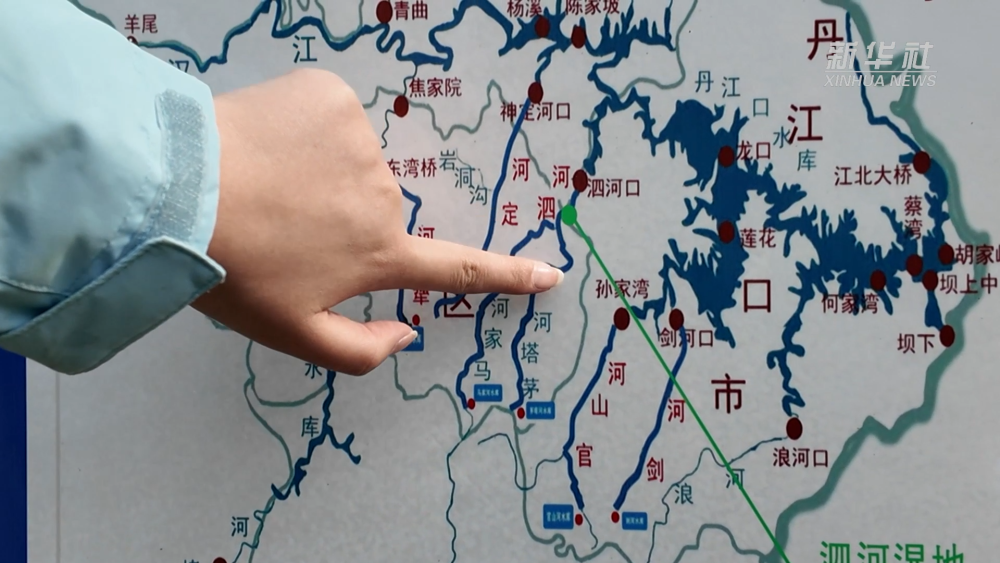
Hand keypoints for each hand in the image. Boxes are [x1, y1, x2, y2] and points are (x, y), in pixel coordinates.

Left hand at [191, 69, 563, 374]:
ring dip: (319, 171)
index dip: (508, 274)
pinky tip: (267, 144)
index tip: (550, 272)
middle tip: (278, 223)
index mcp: (379, 253)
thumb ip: (359, 352)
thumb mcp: (291, 333)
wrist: (175, 192)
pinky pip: (332, 117)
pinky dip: (306, 129)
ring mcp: (362, 143)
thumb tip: (407, 338)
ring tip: (264, 183)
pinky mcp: (333, 99)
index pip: (459, 269)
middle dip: (338, 216)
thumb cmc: (233, 272)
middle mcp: (385, 197)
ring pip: (352, 161)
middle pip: (376, 208)